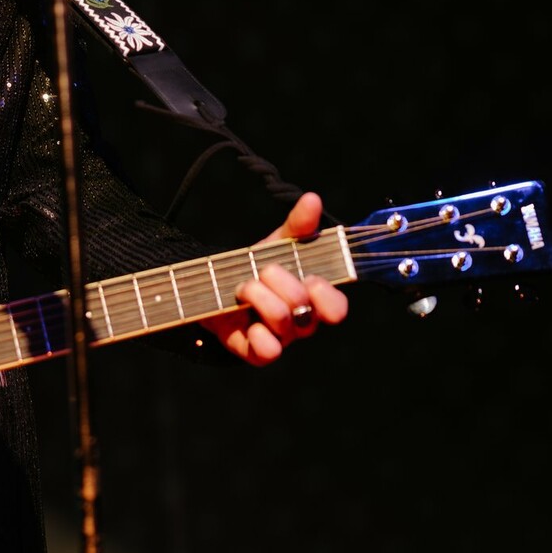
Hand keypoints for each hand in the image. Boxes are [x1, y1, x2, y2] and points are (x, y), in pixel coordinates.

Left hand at [202, 191, 348, 364]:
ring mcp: (280, 338)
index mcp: (312, 298)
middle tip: (264, 270)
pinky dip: (258, 337)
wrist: (215, 285)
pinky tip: (246, 323)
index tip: (310, 278)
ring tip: (244, 287)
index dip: (327, 296)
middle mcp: (300, 322)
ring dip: (262, 300)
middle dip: (285, 286)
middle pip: (308, 313)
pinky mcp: (255, 351)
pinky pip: (267, 353)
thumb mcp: (277, 243)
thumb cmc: (257, 267)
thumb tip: (312, 199)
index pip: (337, 309)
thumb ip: (297, 225)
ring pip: (284, 326)